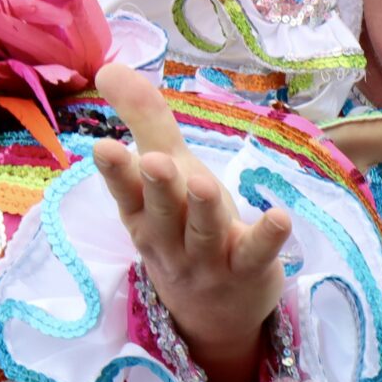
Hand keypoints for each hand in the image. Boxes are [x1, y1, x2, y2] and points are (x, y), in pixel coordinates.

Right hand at [92, 64, 290, 381]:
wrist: (212, 315)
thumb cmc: (182, 229)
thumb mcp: (163, 177)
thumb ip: (145, 121)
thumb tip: (108, 66)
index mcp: (143, 217)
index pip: (125, 193)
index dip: (116, 172)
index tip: (102, 146)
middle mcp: (170, 241)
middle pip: (162, 214)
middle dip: (158, 187)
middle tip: (154, 160)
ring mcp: (209, 260)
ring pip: (204, 234)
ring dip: (203, 209)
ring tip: (203, 182)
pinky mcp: (249, 270)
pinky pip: (257, 254)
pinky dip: (268, 237)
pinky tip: (279, 216)